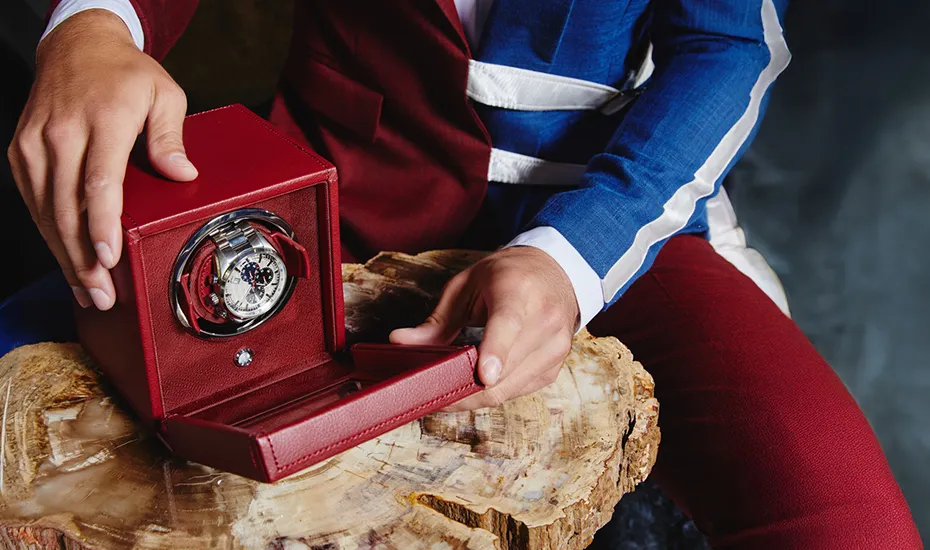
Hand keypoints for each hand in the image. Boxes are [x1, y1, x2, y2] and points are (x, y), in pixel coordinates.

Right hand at [7, 9, 196, 309]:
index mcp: (103, 120)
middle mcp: (62, 134)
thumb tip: (182, 175)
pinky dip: (50, 236)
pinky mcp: (22, 153)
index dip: (101, 225)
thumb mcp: (164, 94)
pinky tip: (67, 262)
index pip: (99, 182)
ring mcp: (36, 144)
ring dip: (66, 257)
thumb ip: (171, 136)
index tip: (108, 259)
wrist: (76, 45)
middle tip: (102, 296)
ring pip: (47, 212)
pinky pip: (35, 202)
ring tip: (88, 292)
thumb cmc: (125, 73)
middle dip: (84, 259)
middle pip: (69, 207)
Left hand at [390, 247, 578, 410]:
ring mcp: (555, 346)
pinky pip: (518, 391)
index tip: (484, 375)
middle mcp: (545, 319)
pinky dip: (494, 392)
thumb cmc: (506, 276)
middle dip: (464, 388)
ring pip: (509, 389)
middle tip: (429, 395)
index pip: (508, 324)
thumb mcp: (465, 287)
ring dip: (476, 395)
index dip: (495, 351)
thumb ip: (435, 320)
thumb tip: (399, 342)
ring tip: (450, 388)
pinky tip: (479, 382)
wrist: (553, 272)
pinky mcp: (555, 367)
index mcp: (518, 290)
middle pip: (504, 370)